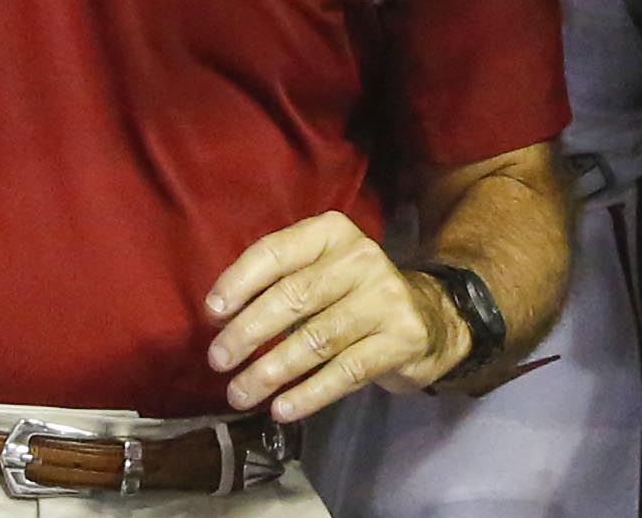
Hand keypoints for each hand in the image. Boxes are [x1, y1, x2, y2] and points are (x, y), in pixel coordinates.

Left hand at [203, 214, 466, 420]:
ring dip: (271, 371)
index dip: (239, 282)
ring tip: (240, 394)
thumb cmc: (354, 294)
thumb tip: (220, 318)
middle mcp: (360, 258)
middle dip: (248, 332)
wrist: (429, 316)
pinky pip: (345, 372)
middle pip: (294, 297)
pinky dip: (309, 394)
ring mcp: (385, 298)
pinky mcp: (401, 339)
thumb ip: (279, 283)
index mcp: (331, 233)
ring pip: (316, 339)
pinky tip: (282, 409)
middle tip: (218, 361)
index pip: (275, 252)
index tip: (212, 314)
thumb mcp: (321, 270)